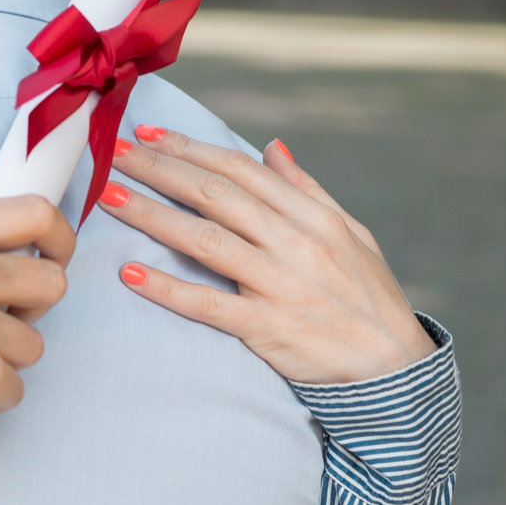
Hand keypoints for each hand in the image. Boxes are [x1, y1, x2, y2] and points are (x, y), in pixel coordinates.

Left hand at [100, 129, 434, 385]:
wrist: (395, 368)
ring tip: (110, 197)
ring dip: (153, 215)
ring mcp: (282, 285)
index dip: (192, 149)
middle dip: (160, 169)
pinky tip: (130, 275)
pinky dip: (168, 289)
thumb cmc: (370, 298)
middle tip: (114, 152)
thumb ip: (306, 190)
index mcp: (313, 216)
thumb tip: (271, 147)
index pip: (240, 171)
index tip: (151, 135)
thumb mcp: (351, 233)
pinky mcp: (269, 329)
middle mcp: (297, 243)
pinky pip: (210, 305)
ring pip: (206, 240)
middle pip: (215, 195)